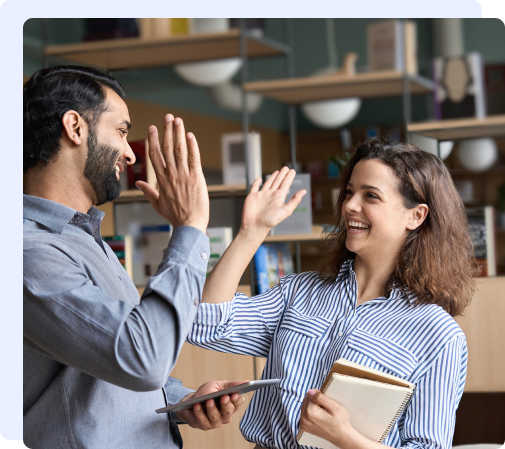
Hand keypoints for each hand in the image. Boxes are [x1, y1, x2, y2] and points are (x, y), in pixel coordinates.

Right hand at [135, 114, 208, 232]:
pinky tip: (190, 135)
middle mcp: (171, 174)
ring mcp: (184, 175)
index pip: (155, 155)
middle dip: (167, 130)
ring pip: (179, 150)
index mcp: (161, 180)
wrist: (189, 225)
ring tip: (178, 120)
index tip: (153, 127)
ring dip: (178, 133)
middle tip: (167, 117)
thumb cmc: (175, 216)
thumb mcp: (158, 204)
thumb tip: (139, 183)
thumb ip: (148, 192)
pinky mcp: (197, 177)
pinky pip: (194, 158)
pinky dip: (192, 146)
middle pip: (166, 148)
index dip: (153, 140)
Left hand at [176, 380, 246, 429]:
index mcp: (231, 404)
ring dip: (212, 409)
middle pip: (228, 411)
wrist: (192, 401)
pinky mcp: (205, 426)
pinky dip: (200, 413)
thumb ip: (232, 385)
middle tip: (224, 397)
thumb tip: (248, 381)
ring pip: (216, 417)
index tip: (234, 394)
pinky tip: (197, 405)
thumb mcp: (219, 385)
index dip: (236, 399)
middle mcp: (226, 415)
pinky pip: (203, 421)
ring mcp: (216, 422)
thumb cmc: (208, 392)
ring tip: (209, 400)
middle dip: (226, 404)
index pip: (237, 403)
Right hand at [240, 166, 305, 237]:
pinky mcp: (252, 196)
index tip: (293, 171)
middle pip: (278, 182)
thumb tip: (304, 191)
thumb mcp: (286, 210)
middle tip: (286, 168)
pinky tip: (259, 179)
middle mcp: (271, 195)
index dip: (289, 177)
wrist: (255, 226)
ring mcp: (261, 195)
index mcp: (279, 197)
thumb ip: (294, 200)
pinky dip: (256, 182)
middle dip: (282, 175)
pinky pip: (254, 187)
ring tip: (277, 172)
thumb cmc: (270, 221)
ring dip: (272, 177)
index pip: (285, 184)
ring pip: (268, 183)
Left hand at [299, 389, 354, 447]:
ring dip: (313, 406)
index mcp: (310, 412)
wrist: (341, 436)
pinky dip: (311, 412)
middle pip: (306, 399)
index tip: (326, 405)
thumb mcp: (335, 406)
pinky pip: (304, 412)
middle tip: (326, 410)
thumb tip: (310, 391)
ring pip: (305, 405)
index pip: (310, 394)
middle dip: (315, 401)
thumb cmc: (340, 421)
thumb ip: (320, 397)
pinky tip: (319, 417)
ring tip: (323, 414)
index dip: (320, 396)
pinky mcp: (303, 426)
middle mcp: (304, 418)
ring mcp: (303, 423)